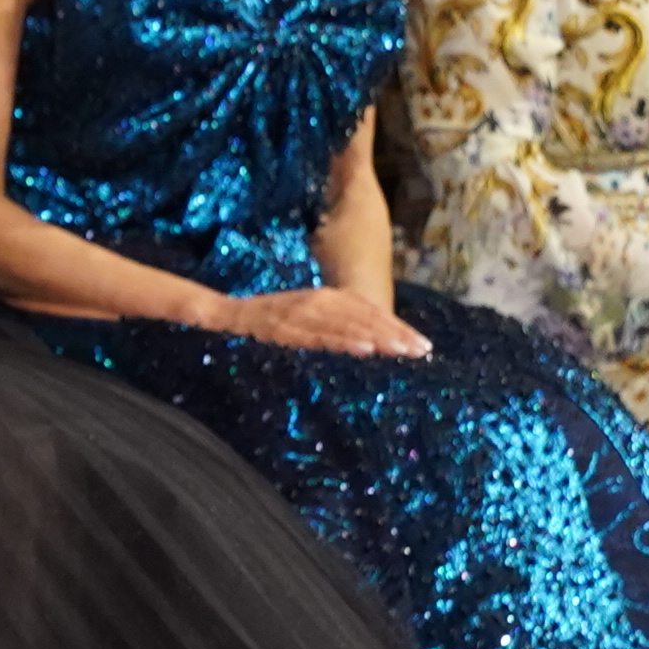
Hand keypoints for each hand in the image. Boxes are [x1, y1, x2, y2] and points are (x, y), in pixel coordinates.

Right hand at [219, 284, 432, 356]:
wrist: (224, 314)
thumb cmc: (266, 319)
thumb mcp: (305, 319)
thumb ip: (333, 326)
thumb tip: (368, 340)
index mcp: (325, 298)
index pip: (369, 311)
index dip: (396, 326)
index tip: (422, 344)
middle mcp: (319, 301)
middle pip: (365, 315)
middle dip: (396, 333)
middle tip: (424, 350)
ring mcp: (302, 313)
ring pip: (348, 324)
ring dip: (378, 337)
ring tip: (403, 350)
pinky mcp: (286, 326)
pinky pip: (320, 335)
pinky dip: (343, 341)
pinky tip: (365, 349)